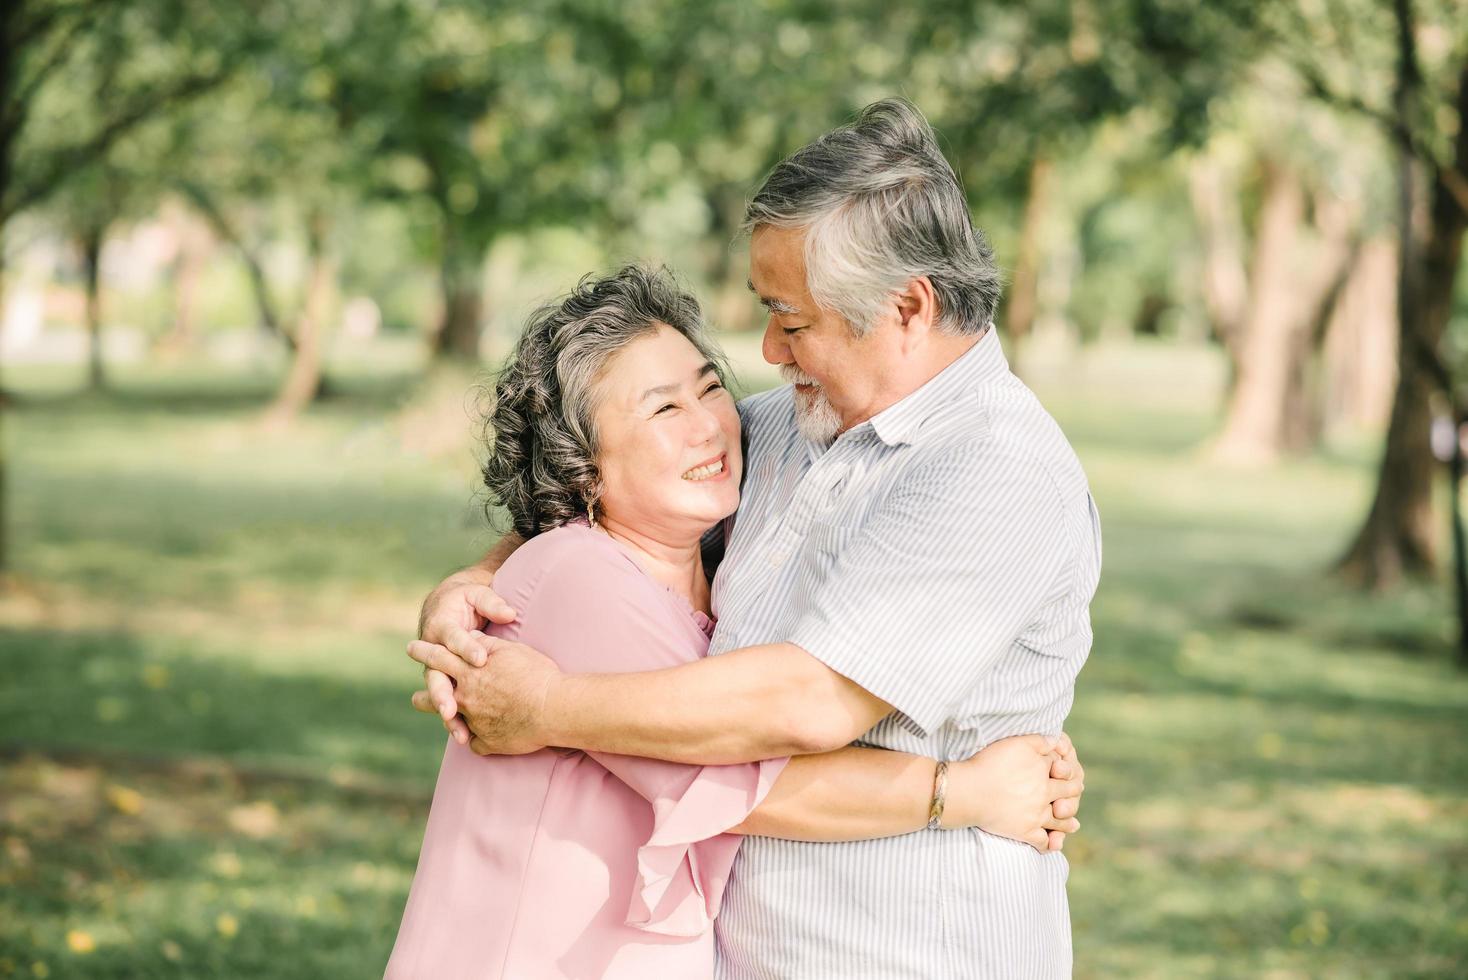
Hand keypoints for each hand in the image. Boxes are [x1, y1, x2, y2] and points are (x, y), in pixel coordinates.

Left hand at [408, 635, 560, 755]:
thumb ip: (485, 645)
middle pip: (437, 697)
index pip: (439, 658)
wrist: (553, 708)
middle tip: (415, 699)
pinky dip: (479, 739)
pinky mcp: (488, 743)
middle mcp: (467, 699)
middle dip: (425, 697)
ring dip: (449, 722)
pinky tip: (482, 737)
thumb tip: (470, 638)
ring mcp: (475, 723)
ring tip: (448, 721)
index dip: (424, 651)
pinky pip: (476, 743)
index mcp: (469, 673)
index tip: (411, 648)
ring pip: (454, 723)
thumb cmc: (535, 674)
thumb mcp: (510, 650)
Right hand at [413, 572, 517, 743]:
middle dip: (442, 694)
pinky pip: (449, 702)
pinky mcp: (448, 681)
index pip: (454, 639)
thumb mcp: (477, 595)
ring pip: (440, 695)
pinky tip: (466, 738)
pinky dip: (456, 720)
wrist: (445, 605)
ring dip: (447, 714)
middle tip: (451, 709)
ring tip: (459, 734)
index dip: (467, 648)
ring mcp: (439, 670)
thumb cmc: (465, 599)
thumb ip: (492, 603)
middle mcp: (435, 651)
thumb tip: (509, 613)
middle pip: (437, 675)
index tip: (480, 659)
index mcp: (441, 626)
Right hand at [943, 732, 1083, 851]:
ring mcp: (1037, 815)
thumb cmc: (989, 763)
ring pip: (1060, 821)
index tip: (1066, 771)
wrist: (970, 791)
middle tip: (1075, 793)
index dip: (1066, 769)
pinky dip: (1050, 844)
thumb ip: (1040, 740)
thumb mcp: (1017, 743)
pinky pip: (1043, 842)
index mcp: (1044, 772)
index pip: (1063, 769)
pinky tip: (1052, 844)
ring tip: (1073, 824)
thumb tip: (1057, 741)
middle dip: (1073, 793)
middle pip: (1067, 794)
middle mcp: (1045, 794)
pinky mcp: (1026, 832)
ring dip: (1068, 822)